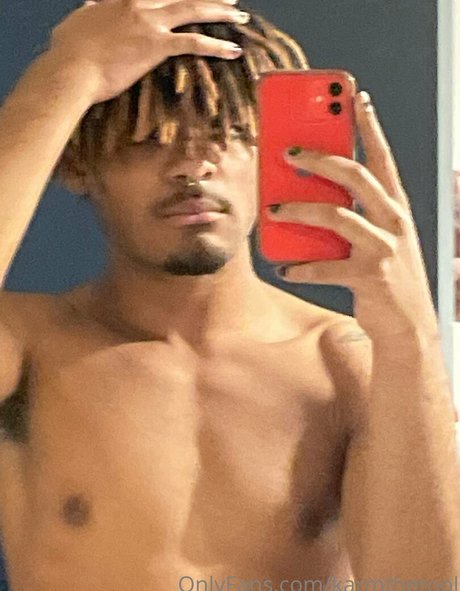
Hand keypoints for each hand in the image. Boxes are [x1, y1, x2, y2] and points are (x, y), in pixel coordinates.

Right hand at [49, 0, 246, 104]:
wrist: (71, 71)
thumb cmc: (69, 54)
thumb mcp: (78, 23)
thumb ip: (91, 12)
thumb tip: (91, 6)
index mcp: (121, 0)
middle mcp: (138, 5)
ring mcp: (150, 23)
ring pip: (193, 10)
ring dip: (220, 12)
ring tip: (239, 15)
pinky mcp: (157, 45)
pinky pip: (194, 43)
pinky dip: (217, 46)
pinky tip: (234, 50)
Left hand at [266, 91, 439, 340]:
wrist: (409, 326)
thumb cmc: (386, 276)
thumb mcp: (376, 240)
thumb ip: (350, 218)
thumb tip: (303, 200)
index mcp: (395, 208)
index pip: (382, 158)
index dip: (369, 126)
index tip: (355, 98)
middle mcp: (393, 221)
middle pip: (354, 175)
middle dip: (318, 158)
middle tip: (286, 151)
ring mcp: (384, 248)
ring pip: (336, 215)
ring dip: (298, 208)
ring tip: (272, 207)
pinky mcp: (370, 277)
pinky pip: (325, 267)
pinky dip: (301, 267)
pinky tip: (283, 267)